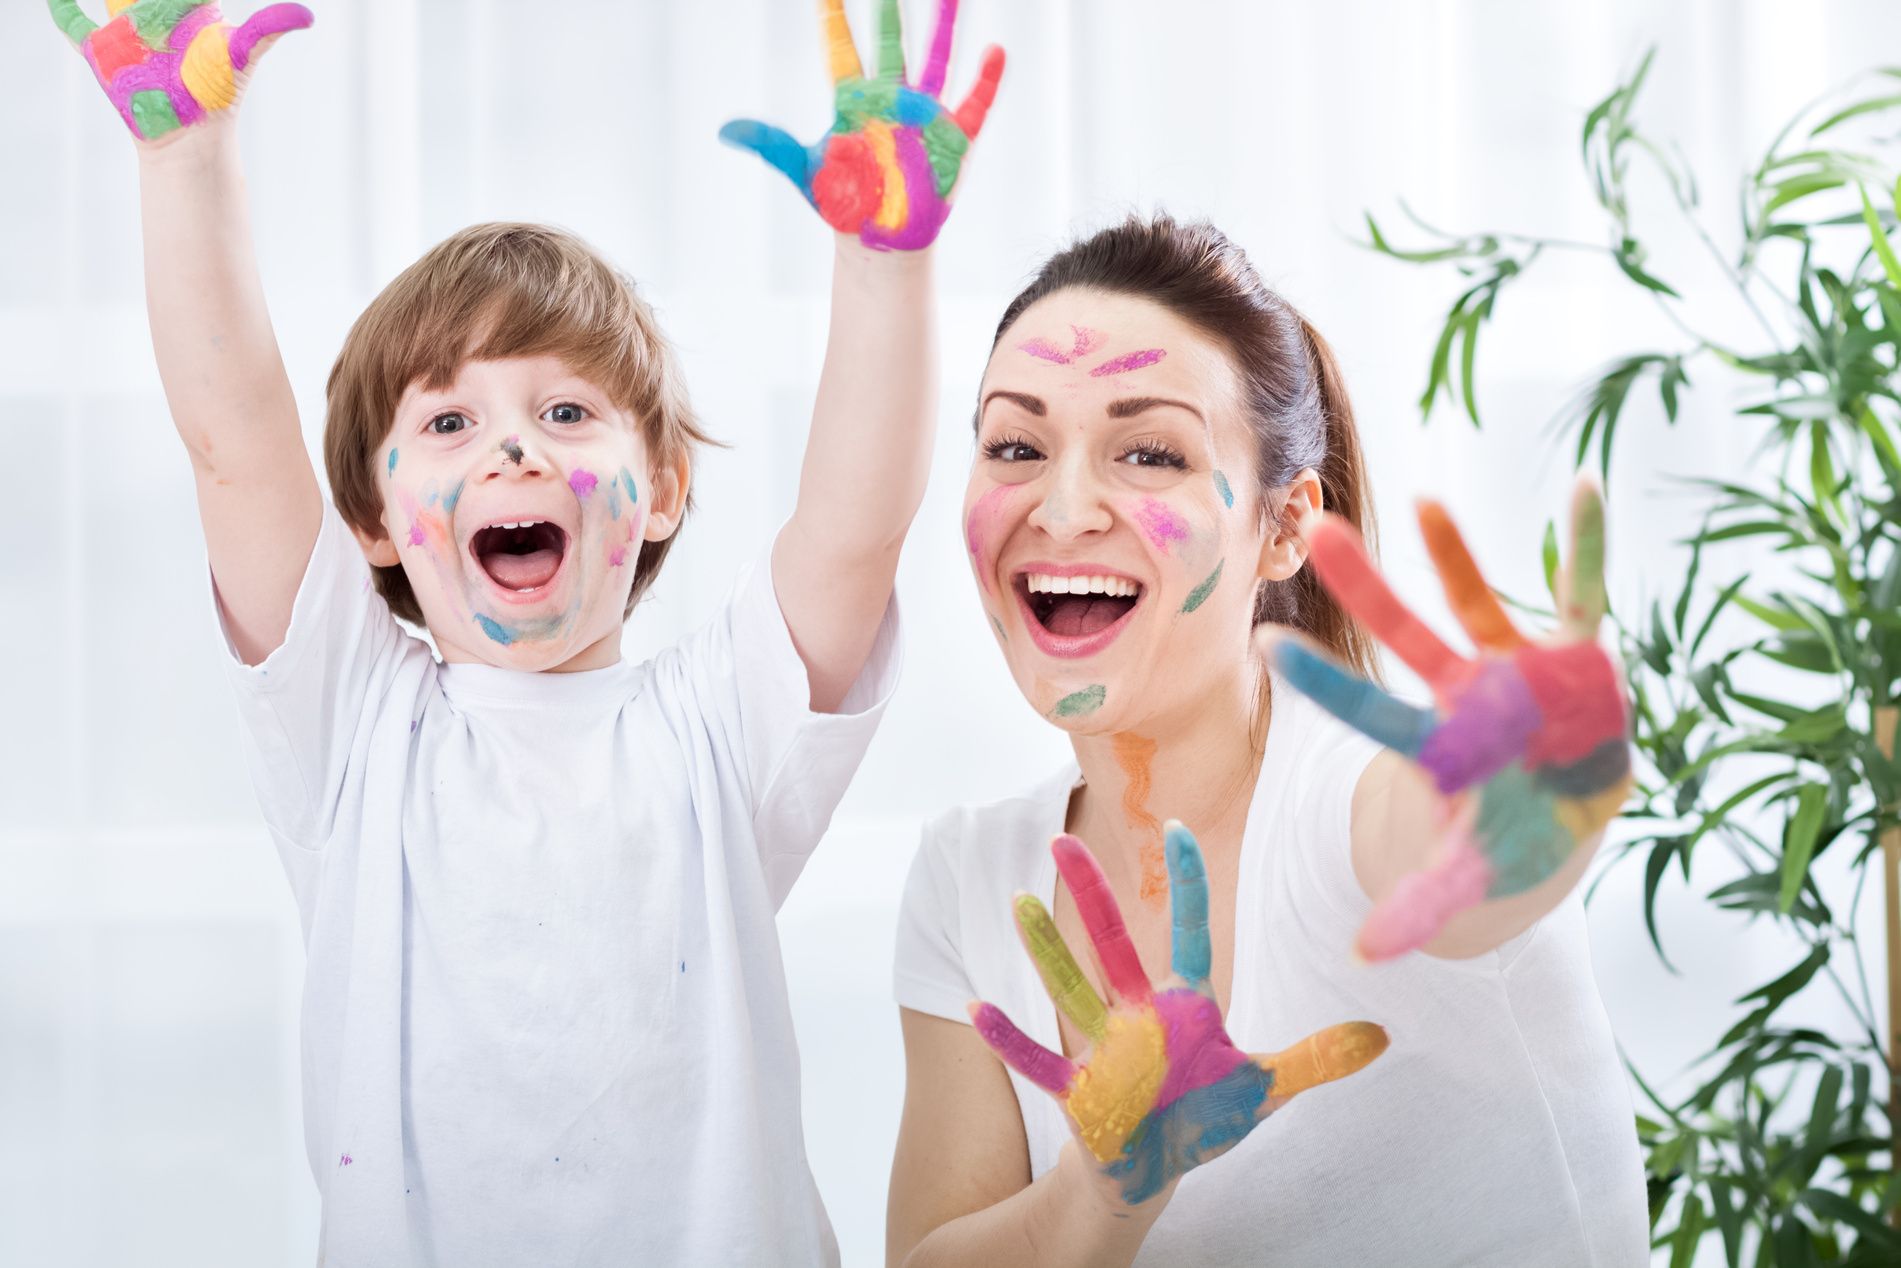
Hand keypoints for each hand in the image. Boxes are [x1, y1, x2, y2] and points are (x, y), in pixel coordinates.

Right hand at [49, 0, 312, 141]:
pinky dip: (65, 12)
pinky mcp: (103, 54)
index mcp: (186, 10)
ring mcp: (127, 34)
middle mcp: (154, 18)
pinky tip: (59, 1)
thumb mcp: (240, 55)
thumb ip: (265, 29)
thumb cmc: (218, 94)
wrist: (188, 135)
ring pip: (113, 0)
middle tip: (149, 3)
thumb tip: (306, 17)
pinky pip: (76, 28)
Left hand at [719, 0, 1003, 250]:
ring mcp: (924, 117)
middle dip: (889, 12)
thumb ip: (771, 144)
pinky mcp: (953, 141)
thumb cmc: (843, 204)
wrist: (880, 239)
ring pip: (936, 61)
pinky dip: (986, 81)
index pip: (842, 50)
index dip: (835, 18)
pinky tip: (996, 52)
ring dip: (945, 28)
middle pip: (892, 45)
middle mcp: (891, 100)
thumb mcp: (803, 171)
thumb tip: (724, 130)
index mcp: (854, 102)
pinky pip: (974, 105)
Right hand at [969, 824, 1387, 1205]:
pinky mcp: (1079, 1089)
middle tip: (1060, 838)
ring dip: (1044, 950)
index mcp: (1185, 1004)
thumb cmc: (1203, 1116)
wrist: (1156, 1166)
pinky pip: (1037, 1060)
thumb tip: (1384, 1036)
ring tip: (1015, 902)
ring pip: (1070, 987)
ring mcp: (1105, 1047)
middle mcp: (1139, 1014)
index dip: (1186, 882)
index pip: (1189, 931)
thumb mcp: (1264, 1088)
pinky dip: (1008, 1039)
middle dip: (1089, 893)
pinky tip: (976, 1009)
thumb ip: (1316, 1060)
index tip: (1177, 826)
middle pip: (1112, 943)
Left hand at [1263, 480, 1632, 961]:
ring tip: (1425, 500)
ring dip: (1456, 556)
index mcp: (1434, 742)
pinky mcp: (1574, 651)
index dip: (1323, 683)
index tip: (1265, 643)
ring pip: (1477, 602)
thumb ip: (1421, 905)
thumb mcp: (1467, 874)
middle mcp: (1463, 691)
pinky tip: (1585, 486)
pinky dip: (1584, 544)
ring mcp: (1515, 666)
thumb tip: (1364, 956)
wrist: (1568, 805)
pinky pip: (1580, 590)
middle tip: (1313, 532)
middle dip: (1367, 588)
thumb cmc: (1507, 835)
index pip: (1367, 708)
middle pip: (1405, 635)